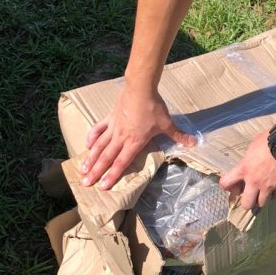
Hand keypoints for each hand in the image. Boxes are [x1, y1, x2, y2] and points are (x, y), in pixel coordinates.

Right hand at [81, 87, 195, 188]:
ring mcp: (114, 127)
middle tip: (85, 183)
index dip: (112, 176)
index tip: (103, 186)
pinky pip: (99, 129)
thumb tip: (193, 143)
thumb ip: (178, 135)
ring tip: (82, 170)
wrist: (140, 87)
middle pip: (106, 157)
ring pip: (100, 146)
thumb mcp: (168, 123)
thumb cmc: (154, 107)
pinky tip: (87, 145)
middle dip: (96, 172)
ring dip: (90, 158)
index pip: (122, 163)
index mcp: (134, 142)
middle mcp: (121, 137)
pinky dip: (92, 137)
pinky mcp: (110, 117)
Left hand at [219, 132, 275, 209]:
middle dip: (247, 200)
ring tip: (264, 190)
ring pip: (261, 203)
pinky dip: (275, 193)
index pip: (225, 183)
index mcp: (243, 169)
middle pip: (246, 204)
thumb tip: (247, 164)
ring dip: (261, 198)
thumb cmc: (269, 140)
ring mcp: (268, 186)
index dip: (227, 185)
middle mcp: (254, 181)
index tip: (233, 184)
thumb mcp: (252, 147)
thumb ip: (247, 160)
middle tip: (251, 193)